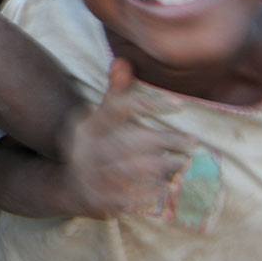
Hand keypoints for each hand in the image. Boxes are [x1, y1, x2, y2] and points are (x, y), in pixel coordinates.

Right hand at [58, 60, 195, 219]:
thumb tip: (123, 60)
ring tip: (183, 162)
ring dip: (164, 166)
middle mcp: (85, 150)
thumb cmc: (93, 147)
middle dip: (166, 141)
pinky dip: (153, 191)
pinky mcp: (100, 200)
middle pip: (131, 141)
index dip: (150, 104)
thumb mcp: (98, 120)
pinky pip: (133, 195)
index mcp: (86, 127)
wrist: (68, 188)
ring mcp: (91, 177)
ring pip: (135, 169)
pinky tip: (168, 186)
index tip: (179, 105)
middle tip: (192, 142)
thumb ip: (114, 93)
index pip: (118, 108)